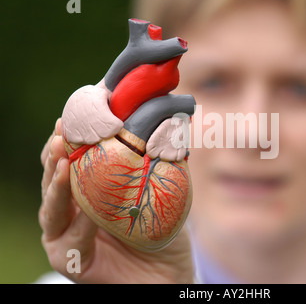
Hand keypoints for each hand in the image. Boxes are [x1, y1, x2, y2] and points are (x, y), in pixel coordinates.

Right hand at [39, 119, 193, 282]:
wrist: (169, 272)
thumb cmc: (161, 228)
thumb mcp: (159, 189)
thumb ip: (154, 161)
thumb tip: (165, 123)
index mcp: (85, 190)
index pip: (69, 161)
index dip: (68, 140)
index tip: (70, 118)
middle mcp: (70, 211)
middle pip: (54, 179)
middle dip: (55, 155)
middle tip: (61, 134)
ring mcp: (66, 236)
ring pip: (52, 208)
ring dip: (57, 185)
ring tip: (62, 161)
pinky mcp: (71, 261)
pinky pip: (71, 241)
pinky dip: (80, 225)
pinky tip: (88, 212)